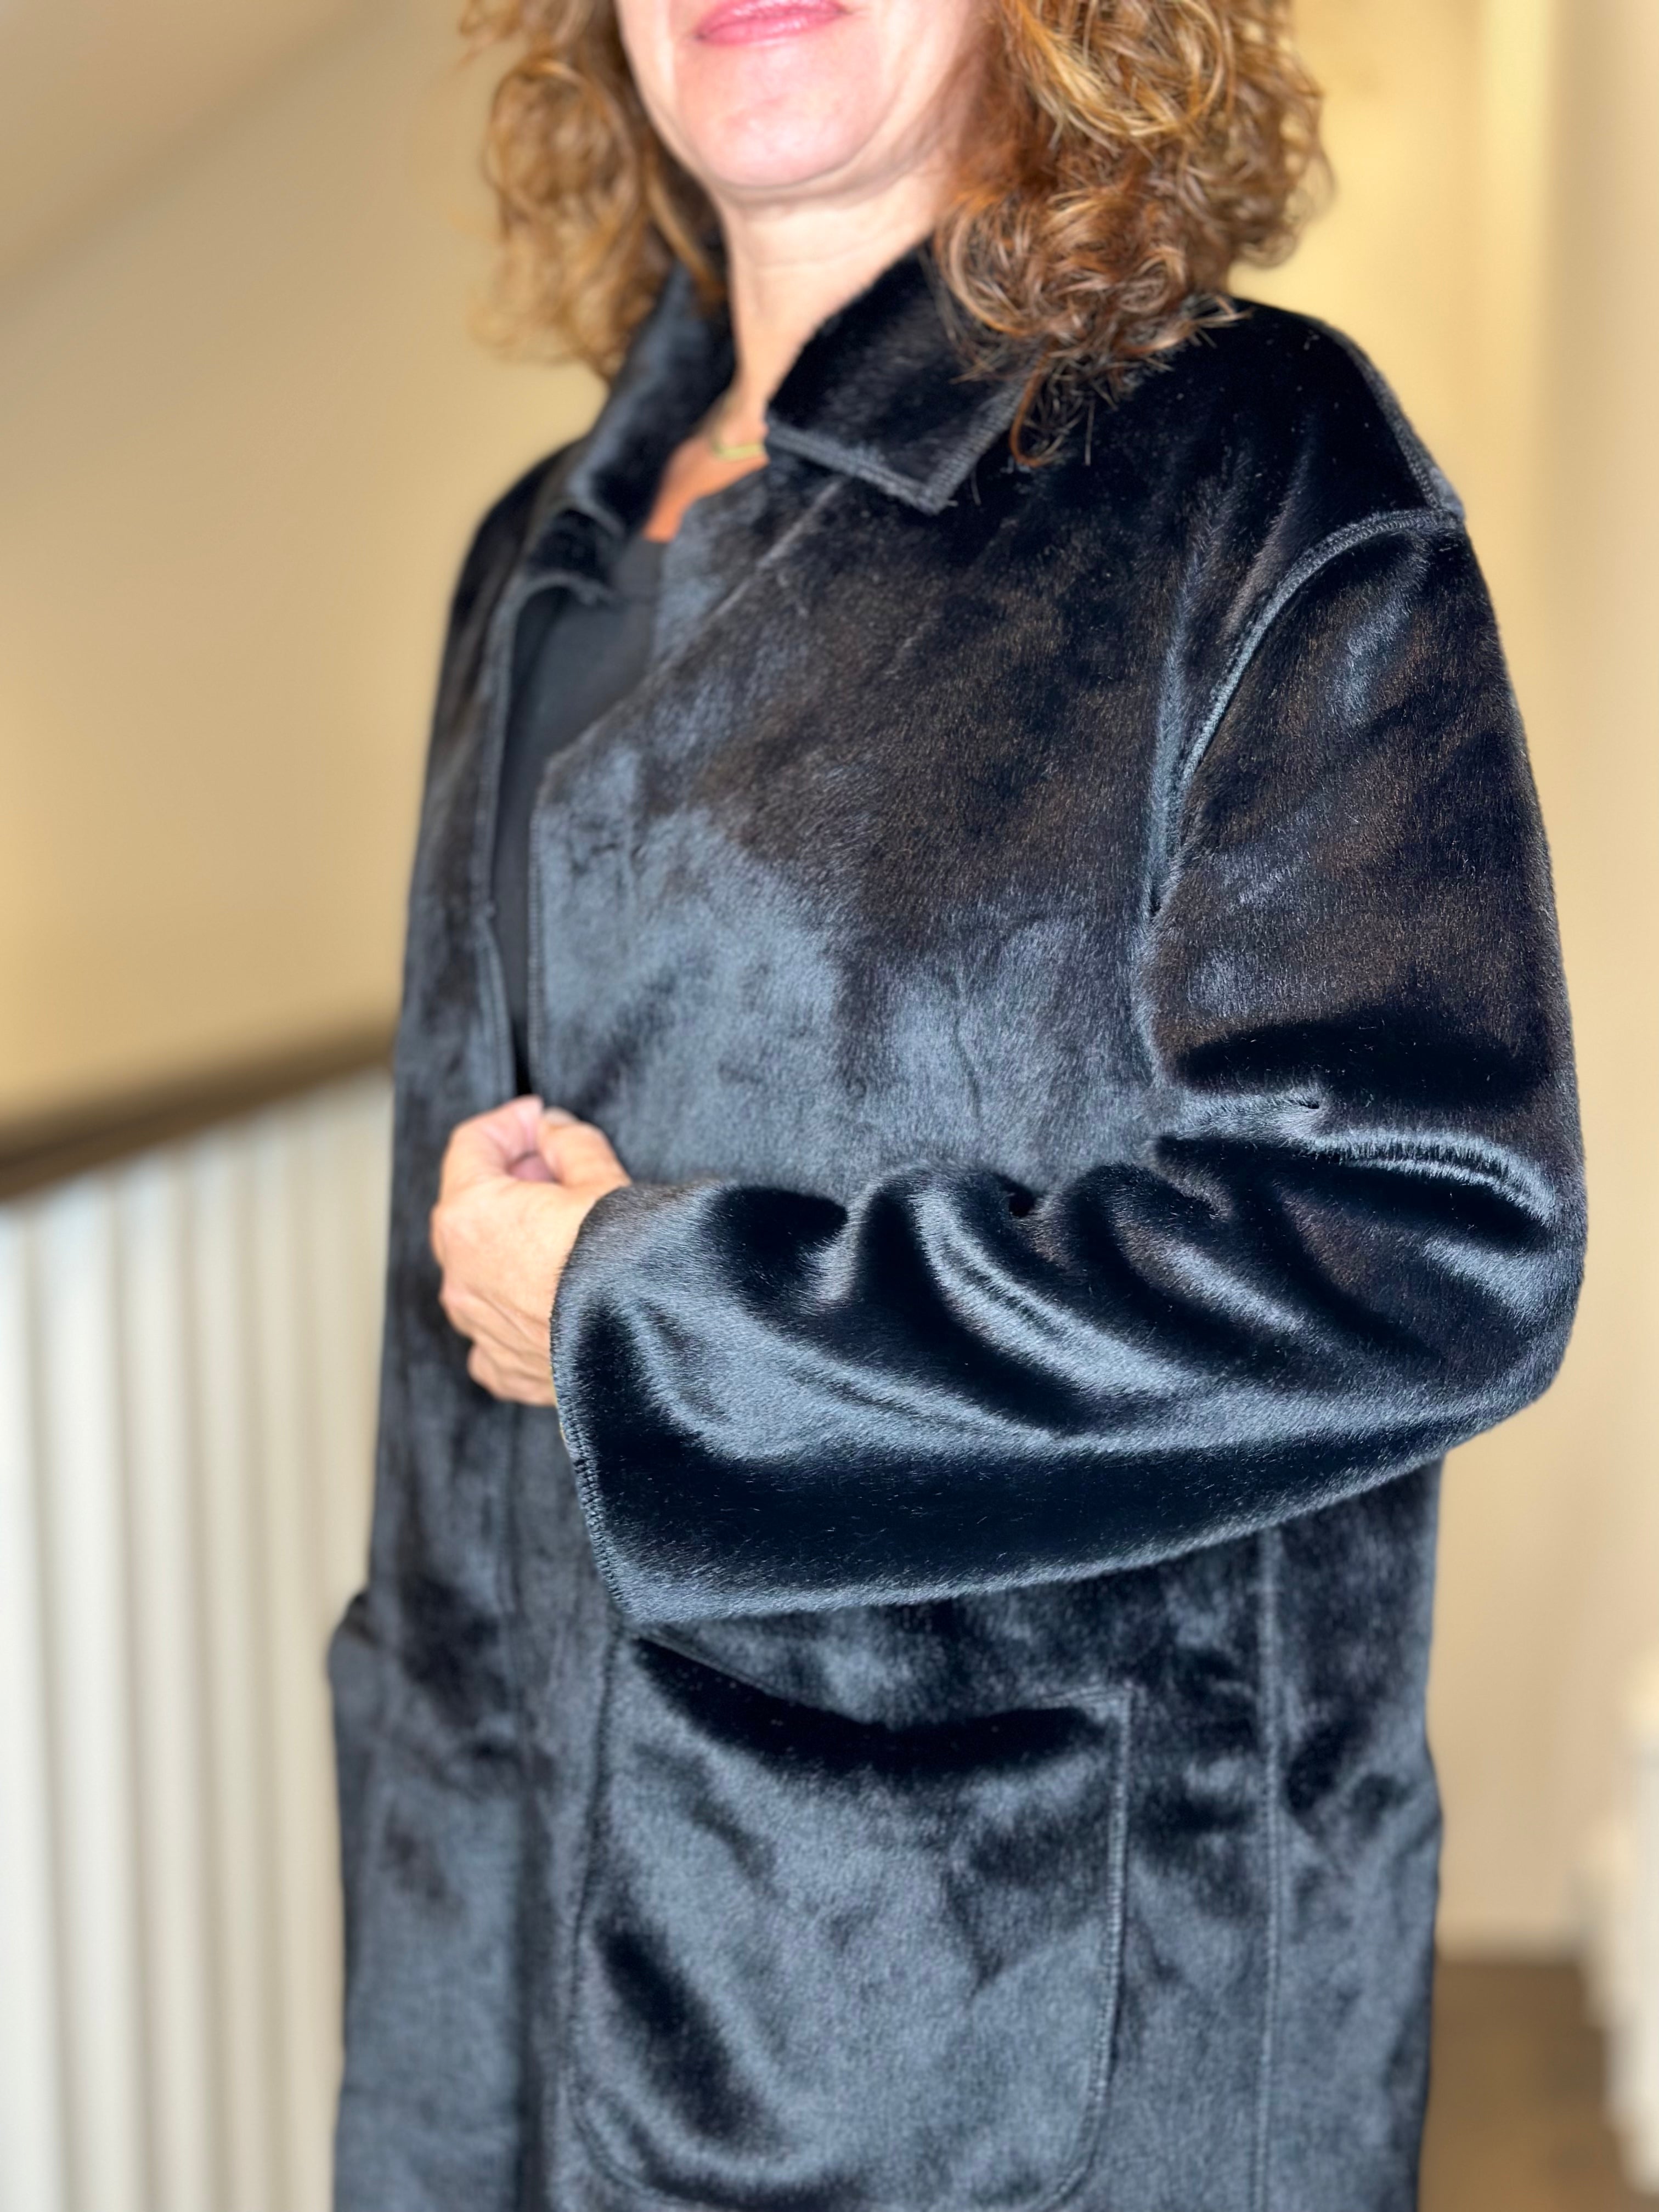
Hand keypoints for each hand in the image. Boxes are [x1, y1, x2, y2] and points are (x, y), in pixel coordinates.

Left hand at [429, 1097, 630, 1404]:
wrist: (645, 1338)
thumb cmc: (621, 1257)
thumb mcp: (601, 1179)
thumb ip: (570, 1143)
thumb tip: (553, 1129)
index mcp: (471, 1213)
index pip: (471, 1145)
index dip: (509, 1122)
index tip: (539, 1118)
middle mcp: (458, 1271)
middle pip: (469, 1205)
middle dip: (510, 1180)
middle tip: (558, 1170)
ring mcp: (475, 1324)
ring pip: (476, 1269)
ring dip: (509, 1244)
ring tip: (560, 1235)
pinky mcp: (501, 1366)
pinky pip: (493, 1330)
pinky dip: (512, 1310)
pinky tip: (547, 1301)